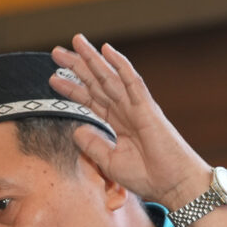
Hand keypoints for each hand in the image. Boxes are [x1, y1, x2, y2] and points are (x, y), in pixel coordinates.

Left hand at [48, 35, 209, 210]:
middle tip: (56, 52)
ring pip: (110, 76)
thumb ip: (93, 145)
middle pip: (97, 83)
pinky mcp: (147, 108)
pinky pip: (132, 82)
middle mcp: (125, 110)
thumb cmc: (148, 176)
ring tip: (76, 42)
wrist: (173, 184)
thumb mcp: (110, 162)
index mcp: (117, 123)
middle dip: (77, 67)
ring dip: (92, 59)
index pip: (90, 100)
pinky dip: (120, 64)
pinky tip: (107, 50)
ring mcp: (136, 106)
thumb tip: (76, 130)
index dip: (71, 88)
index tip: (53, 78)